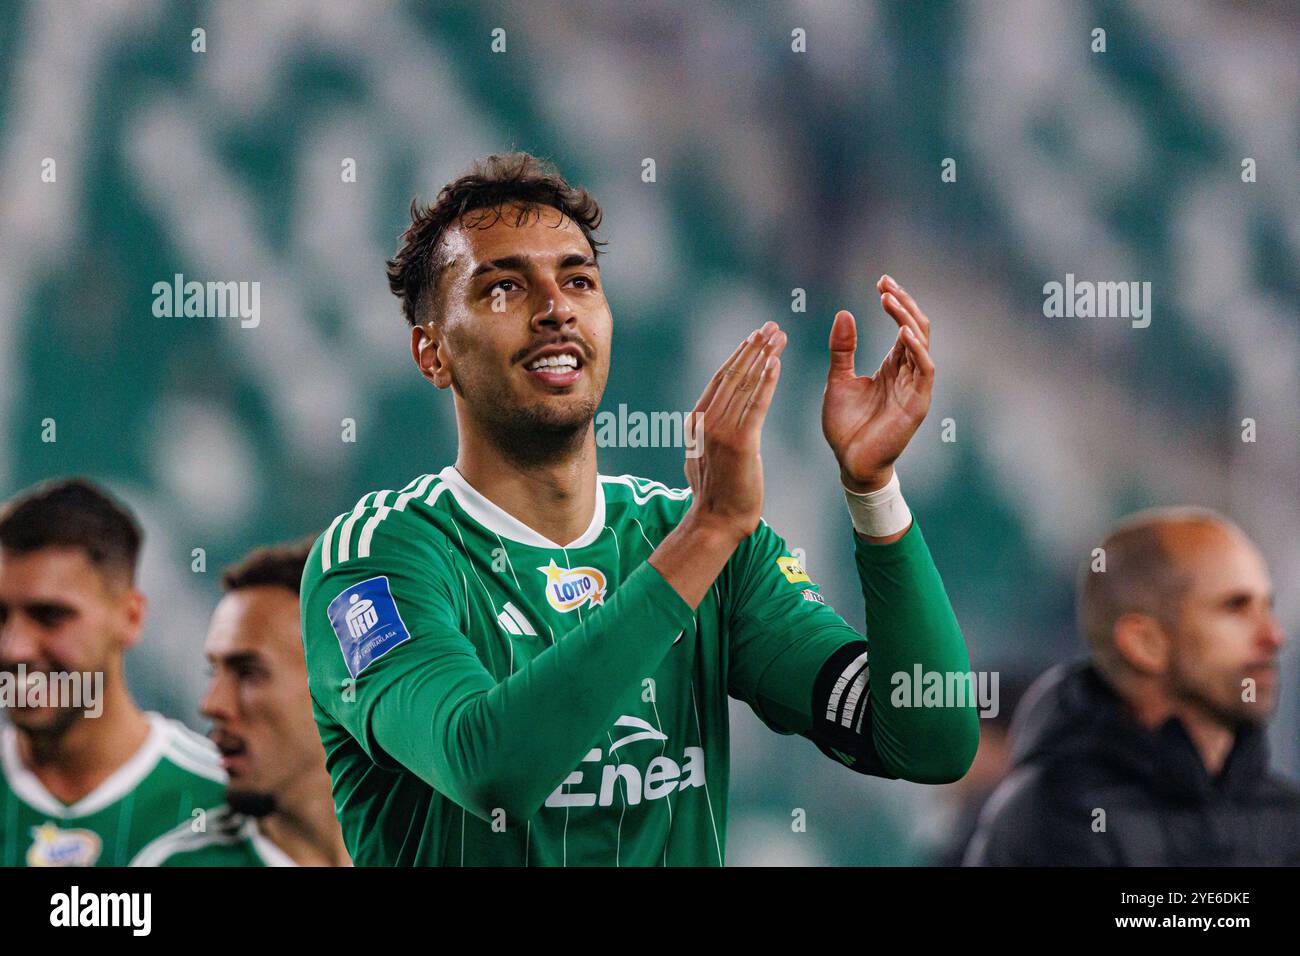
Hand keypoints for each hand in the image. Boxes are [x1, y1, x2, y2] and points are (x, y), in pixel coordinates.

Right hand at [682, 320, 786, 542]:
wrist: (715, 521)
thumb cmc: (715, 495)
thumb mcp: (703, 456)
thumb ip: (708, 435)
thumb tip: (710, 423)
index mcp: (697, 420)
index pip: (720, 379)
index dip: (739, 355)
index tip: (755, 337)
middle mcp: (706, 420)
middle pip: (734, 374)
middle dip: (754, 347)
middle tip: (771, 326)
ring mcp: (721, 431)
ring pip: (745, 384)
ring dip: (764, 356)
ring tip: (779, 336)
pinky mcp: (740, 443)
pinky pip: (756, 405)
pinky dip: (766, 381)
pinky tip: (776, 363)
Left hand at [822, 275, 933, 492]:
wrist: (849, 463)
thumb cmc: (846, 426)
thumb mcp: (838, 380)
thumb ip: (842, 349)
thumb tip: (843, 313)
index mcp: (893, 366)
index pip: (903, 325)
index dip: (895, 302)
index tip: (880, 281)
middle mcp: (908, 373)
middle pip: (916, 328)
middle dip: (903, 303)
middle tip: (885, 283)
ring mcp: (915, 387)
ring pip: (921, 344)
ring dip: (907, 319)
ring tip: (890, 299)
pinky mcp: (917, 404)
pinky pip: (924, 370)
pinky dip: (916, 349)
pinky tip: (902, 332)